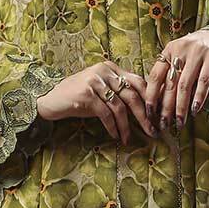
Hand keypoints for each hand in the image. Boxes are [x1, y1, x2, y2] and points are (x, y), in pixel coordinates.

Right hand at [36, 61, 157, 144]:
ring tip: (130, 138)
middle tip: (153, 130)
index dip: (150, 98)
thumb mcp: (100, 90)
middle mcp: (104, 72)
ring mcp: (95, 82)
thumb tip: (144, 109)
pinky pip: (106, 114)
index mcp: (111, 68)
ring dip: (127, 126)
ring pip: (120, 107)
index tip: (158, 115)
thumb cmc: (78, 97)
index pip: (138, 81)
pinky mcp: (86, 95)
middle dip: (144, 115)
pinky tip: (116, 136)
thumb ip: (118, 93)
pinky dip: (113, 127)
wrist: (51, 99)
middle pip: (132, 94)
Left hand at [144, 30, 208, 129]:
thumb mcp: (181, 55)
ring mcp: (197, 52)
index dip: (151, 96)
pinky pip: (204, 81)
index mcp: (169, 50)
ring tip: (180, 122)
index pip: (155, 75)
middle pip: (169, 84)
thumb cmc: (199, 50)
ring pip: (185, 85)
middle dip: (166, 107)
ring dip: (181, 107)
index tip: (149, 113)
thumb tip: (158, 100)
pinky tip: (195, 110)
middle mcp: (181, 50)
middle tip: (164, 124)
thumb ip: (171, 71)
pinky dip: (199, 97)